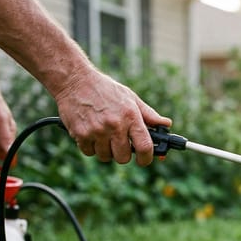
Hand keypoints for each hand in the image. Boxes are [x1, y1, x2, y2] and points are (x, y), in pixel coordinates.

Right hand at [54, 69, 170, 165]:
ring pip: (106, 157)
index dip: (147, 158)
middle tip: (120, 143)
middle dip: (123, 154)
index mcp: (130, 117)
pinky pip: (89, 153)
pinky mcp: (80, 134)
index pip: (145, 147)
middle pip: (124, 158)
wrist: (74, 80)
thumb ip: (149, 115)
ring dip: (106, 150)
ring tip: (103, 134)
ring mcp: (97, 131)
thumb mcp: (130, 98)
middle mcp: (115, 125)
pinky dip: (90, 147)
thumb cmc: (105, 90)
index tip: (144, 159)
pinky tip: (90, 132)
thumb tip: (166, 124)